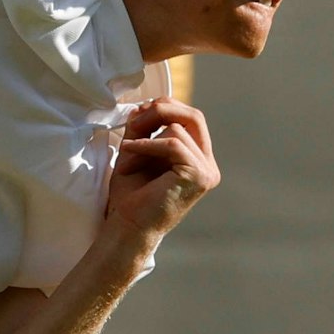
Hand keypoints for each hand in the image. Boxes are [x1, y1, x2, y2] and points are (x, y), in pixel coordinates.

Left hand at [103, 98, 220, 243]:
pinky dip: (147, 145)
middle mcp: (207, 165)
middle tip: (135, 120)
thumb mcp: (136, 153)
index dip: (165, 108)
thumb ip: (143, 130)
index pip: (191, 119)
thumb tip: (145, 104)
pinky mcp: (199, 176)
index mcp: (197, 159)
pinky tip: (128, 155)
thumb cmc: (131, 197)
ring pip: (178, 128)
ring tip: (125, 155)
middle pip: (194, 116)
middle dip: (161, 110)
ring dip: (145, 137)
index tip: (137, 113)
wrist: (128, 228)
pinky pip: (173, 143)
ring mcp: (206, 171)